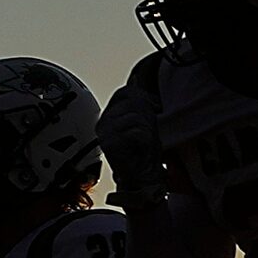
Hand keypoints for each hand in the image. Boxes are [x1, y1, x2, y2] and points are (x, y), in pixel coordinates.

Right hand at [98, 85, 165, 204]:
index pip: (125, 92)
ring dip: (147, 131)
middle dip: (148, 117)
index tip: (155, 110)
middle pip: (132, 102)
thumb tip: (136, 77)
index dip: (144, 98)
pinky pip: (137, 131)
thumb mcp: (143, 120)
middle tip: (147, 135)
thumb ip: (138, 101)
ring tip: (143, 145)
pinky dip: (145, 141)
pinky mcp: (110, 144)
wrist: (142, 179)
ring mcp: (104, 133)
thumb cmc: (143, 153)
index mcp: (108, 116)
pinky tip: (140, 151)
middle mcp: (102, 123)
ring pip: (135, 116)